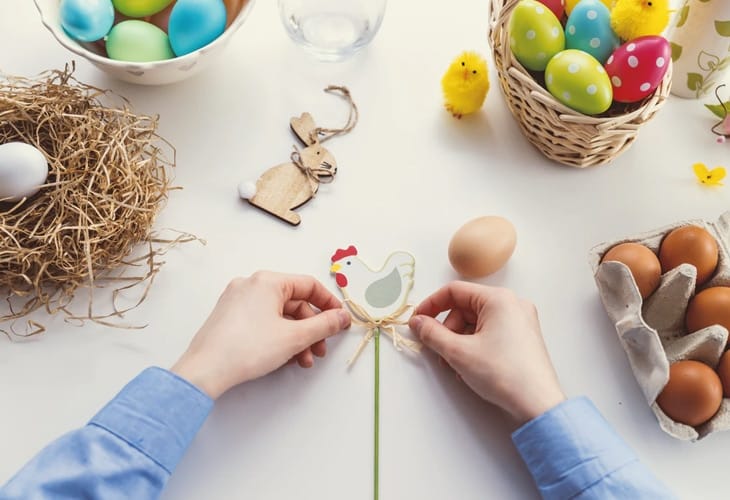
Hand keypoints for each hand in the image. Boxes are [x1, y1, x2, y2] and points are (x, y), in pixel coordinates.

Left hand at [171, 272, 350, 399]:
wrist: (206, 371)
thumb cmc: (247, 349)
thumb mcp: (295, 337)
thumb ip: (324, 325)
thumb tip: (341, 317)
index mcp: (267, 281)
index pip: (309, 285)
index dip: (329, 304)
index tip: (339, 321)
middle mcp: (251, 285)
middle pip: (294, 303)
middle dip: (311, 329)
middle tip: (321, 349)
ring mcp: (237, 301)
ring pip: (279, 316)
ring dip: (296, 338)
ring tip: (303, 361)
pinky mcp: (229, 317)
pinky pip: (263, 321)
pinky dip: (278, 337)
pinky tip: (285, 358)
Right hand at [409, 281, 564, 423]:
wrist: (537, 404)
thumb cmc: (502, 373)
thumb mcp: (458, 352)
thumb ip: (432, 333)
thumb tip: (417, 322)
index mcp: (499, 299)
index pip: (454, 291)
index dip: (431, 305)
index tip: (417, 322)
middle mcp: (512, 304)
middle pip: (465, 308)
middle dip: (447, 330)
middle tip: (440, 351)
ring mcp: (520, 321)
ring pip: (476, 322)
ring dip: (459, 341)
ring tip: (456, 365)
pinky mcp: (523, 338)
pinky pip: (490, 333)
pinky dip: (475, 346)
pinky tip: (471, 367)